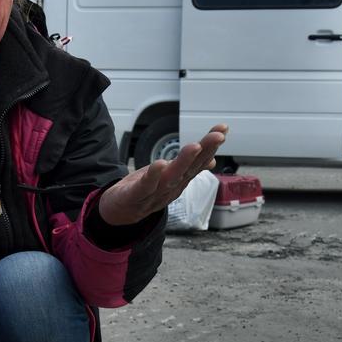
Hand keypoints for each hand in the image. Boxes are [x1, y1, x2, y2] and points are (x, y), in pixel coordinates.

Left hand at [99, 124, 227, 225]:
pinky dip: (153, 176)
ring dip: (184, 162)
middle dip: (205, 151)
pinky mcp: (135, 197)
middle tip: (218, 136)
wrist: (118, 213)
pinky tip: (160, 164)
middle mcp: (171, 188)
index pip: (198, 162)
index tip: (223, 128)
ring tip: (195, 146)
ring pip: (171, 177)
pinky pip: (145, 187)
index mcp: (179, 181)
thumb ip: (188, 168)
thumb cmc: (144, 192)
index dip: (211, 146)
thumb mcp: (168, 178)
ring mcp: (154, 194)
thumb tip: (211, 160)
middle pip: (189, 169)